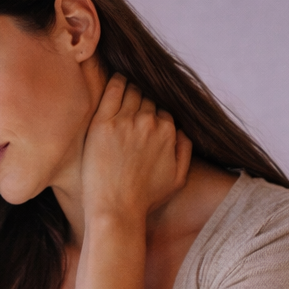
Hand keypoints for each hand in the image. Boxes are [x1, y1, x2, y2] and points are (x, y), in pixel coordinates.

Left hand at [80, 74, 189, 228]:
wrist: (116, 210)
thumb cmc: (145, 199)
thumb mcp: (178, 178)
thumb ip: (185, 150)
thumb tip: (182, 130)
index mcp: (168, 132)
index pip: (162, 110)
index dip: (154, 112)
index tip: (145, 114)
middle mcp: (149, 122)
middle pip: (147, 99)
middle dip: (142, 100)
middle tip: (133, 100)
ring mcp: (125, 121)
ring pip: (131, 92)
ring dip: (130, 87)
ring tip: (125, 85)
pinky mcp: (103, 124)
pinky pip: (112, 92)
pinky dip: (116, 81)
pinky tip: (116, 78)